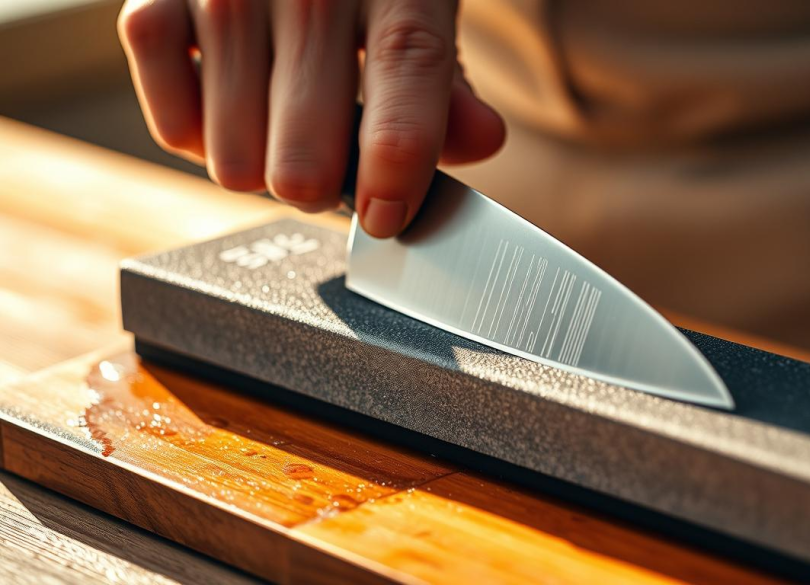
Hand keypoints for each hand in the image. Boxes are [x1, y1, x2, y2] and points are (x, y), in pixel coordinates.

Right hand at [118, 0, 504, 236]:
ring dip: (265, 170)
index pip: (406, 74)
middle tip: (331, 165)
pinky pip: (174, 131)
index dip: (398, 165)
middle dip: (323, 189)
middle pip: (305, 160)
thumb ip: (447, 90)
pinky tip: (232, 106)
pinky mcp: (148, 6)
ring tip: (281, 127)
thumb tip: (481, 140)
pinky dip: (203, 140)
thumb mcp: (419, 16)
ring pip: (236, 163)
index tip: (388, 219)